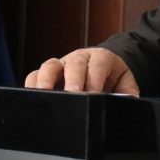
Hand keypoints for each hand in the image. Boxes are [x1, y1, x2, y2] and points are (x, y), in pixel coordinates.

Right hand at [24, 47, 139, 94]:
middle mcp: (79, 58)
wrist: (103, 66)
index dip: (94, 79)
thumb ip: (127, 91)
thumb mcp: (125, 82)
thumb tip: (128, 101)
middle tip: (72, 95)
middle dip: (72, 79)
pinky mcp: (48, 73)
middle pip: (73, 64)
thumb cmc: (112, 77)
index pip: (97, 65)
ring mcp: (62, 64)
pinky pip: (35, 74)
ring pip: (50, 66)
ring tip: (44, 96)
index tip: (93, 96)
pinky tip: (31, 98)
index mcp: (100, 58)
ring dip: (46, 80)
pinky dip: (31, 84)